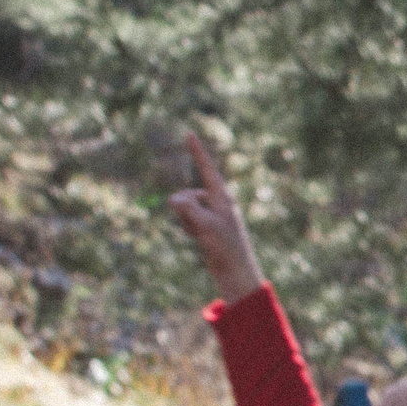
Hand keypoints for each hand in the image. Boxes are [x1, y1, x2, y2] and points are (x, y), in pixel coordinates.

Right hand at [169, 132, 264, 304]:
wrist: (234, 271)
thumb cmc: (226, 248)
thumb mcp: (205, 226)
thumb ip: (188, 209)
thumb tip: (172, 199)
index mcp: (223, 198)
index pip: (207, 170)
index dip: (198, 152)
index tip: (190, 134)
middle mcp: (217, 202)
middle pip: (188, 195)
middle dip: (185, 211)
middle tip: (201, 229)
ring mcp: (211, 214)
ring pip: (184, 209)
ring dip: (186, 222)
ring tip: (202, 237)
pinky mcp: (205, 225)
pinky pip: (186, 220)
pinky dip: (187, 229)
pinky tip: (199, 240)